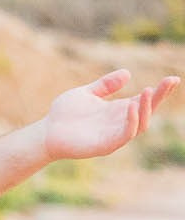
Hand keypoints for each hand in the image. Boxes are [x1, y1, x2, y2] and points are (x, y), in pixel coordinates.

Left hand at [39, 68, 178, 162]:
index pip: (145, 100)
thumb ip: (106, 85)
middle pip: (148, 111)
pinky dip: (130, 122)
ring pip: (140, 124)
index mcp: (118, 110)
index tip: (173, 79)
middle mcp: (120, 123)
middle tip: (170, 81)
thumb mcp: (87, 93)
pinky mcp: (105, 146)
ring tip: (148, 91)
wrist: (45, 132)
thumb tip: (128, 73)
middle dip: (160, 97)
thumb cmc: (64, 114)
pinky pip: (124, 135)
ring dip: (146, 108)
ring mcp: (114, 135)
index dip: (160, 91)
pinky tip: (131, 106)